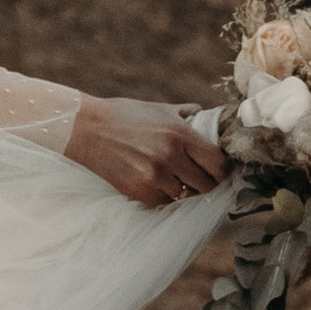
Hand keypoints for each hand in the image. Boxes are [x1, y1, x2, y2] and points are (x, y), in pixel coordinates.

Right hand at [64, 96, 227, 209]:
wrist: (87, 129)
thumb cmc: (124, 116)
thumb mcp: (158, 108)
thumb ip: (186, 115)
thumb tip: (207, 117)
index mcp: (179, 133)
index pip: (218, 163)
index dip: (224, 170)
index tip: (221, 171)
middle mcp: (170, 156)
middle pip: (207, 185)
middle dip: (206, 183)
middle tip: (200, 178)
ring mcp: (155, 177)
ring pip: (186, 196)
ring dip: (183, 190)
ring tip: (173, 178)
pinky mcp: (141, 192)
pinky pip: (164, 201)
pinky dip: (163, 194)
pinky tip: (154, 181)